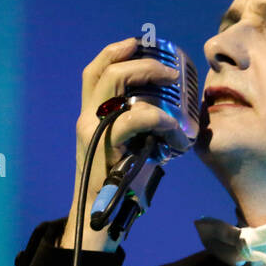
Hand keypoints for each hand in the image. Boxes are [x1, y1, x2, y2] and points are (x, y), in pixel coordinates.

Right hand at [60, 37, 185, 250]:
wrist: (101, 221)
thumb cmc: (121, 186)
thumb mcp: (129, 149)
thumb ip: (141, 129)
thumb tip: (177, 113)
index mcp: (90, 116)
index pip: (95, 70)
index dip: (117, 50)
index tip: (143, 45)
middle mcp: (86, 119)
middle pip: (106, 70)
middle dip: (141, 61)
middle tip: (171, 71)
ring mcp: (93, 132)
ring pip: (115, 85)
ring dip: (149, 76)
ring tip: (175, 84)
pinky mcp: (105, 148)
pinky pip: (135, 119)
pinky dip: (161, 120)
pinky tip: (179, 136)